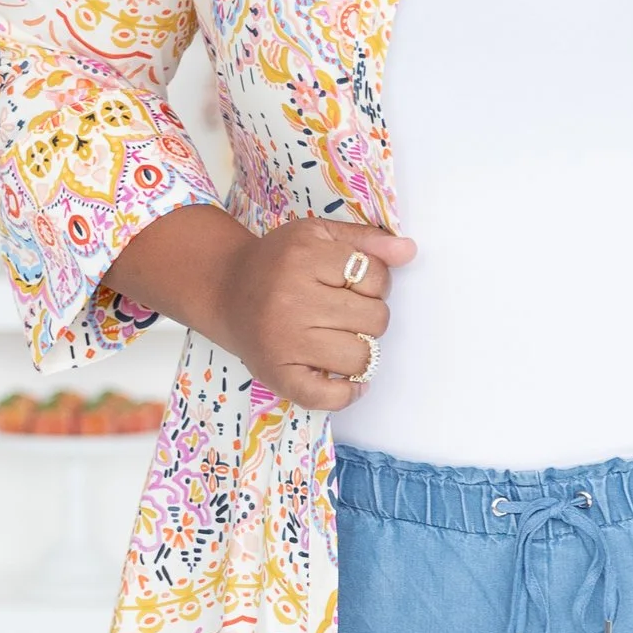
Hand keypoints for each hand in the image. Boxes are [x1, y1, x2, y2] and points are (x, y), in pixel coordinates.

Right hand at [103, 204, 416, 411]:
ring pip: (360, 357)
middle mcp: (291, 299)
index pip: (376, 276)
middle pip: (375, 318)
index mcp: (303, 257)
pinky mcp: (278, 375)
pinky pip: (329, 397)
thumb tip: (408, 250)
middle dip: (369, 315)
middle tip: (345, 312)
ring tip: (338, 337)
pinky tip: (342, 378)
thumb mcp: (317, 235)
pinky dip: (347, 393)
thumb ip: (365, 240)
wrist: (224, 290)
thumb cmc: (278, 262)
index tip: (352, 284)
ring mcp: (284, 340)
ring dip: (359, 350)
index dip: (374, 282)